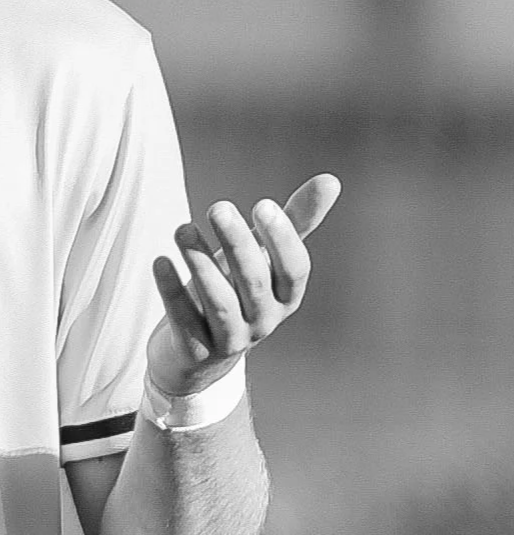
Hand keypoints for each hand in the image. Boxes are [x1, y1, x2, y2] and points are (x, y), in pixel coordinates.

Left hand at [147, 173, 340, 398]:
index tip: (263, 205)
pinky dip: (172, 291)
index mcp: (286, 297)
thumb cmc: (236, 292)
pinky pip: (185, 321)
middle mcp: (264, 321)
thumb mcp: (264, 256)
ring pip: (220, 303)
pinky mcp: (196, 352)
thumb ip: (293, 222)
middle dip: (237, 243)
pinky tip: (160, 261)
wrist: (199, 354)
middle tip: (218, 207)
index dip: (282, 240)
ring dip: (201, 265)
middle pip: (255, 283)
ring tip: (182, 230)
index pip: (295, 270)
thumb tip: (332, 180)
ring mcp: (231, 339)